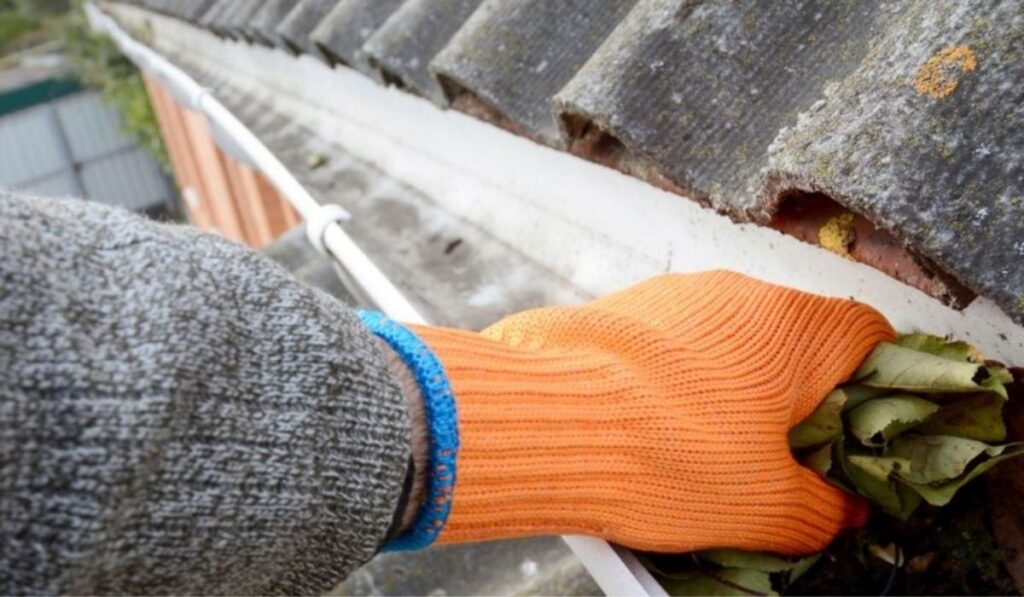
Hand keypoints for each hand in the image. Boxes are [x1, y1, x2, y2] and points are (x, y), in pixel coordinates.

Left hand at [410, 271, 894, 553]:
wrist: (542, 420)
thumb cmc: (662, 453)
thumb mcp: (764, 506)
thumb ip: (823, 509)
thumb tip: (842, 510)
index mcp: (794, 327)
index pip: (870, 337)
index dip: (877, 387)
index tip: (860, 433)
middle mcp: (737, 293)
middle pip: (796, 340)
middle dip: (797, 398)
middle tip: (782, 458)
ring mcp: (673, 294)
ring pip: (729, 341)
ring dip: (734, 389)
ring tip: (709, 449)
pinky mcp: (620, 308)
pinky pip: (672, 342)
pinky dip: (678, 380)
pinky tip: (655, 426)